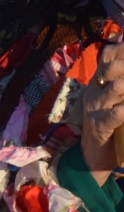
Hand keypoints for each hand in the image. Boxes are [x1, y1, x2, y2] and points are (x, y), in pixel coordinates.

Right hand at [82, 42, 123, 176]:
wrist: (91, 156)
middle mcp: (95, 91)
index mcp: (99, 82)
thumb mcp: (115, 101)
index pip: (109, 55)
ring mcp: (95, 107)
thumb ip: (121, 85)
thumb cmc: (110, 125)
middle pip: (113, 67)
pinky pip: (115, 114)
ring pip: (116, 88)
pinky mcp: (99, 125)